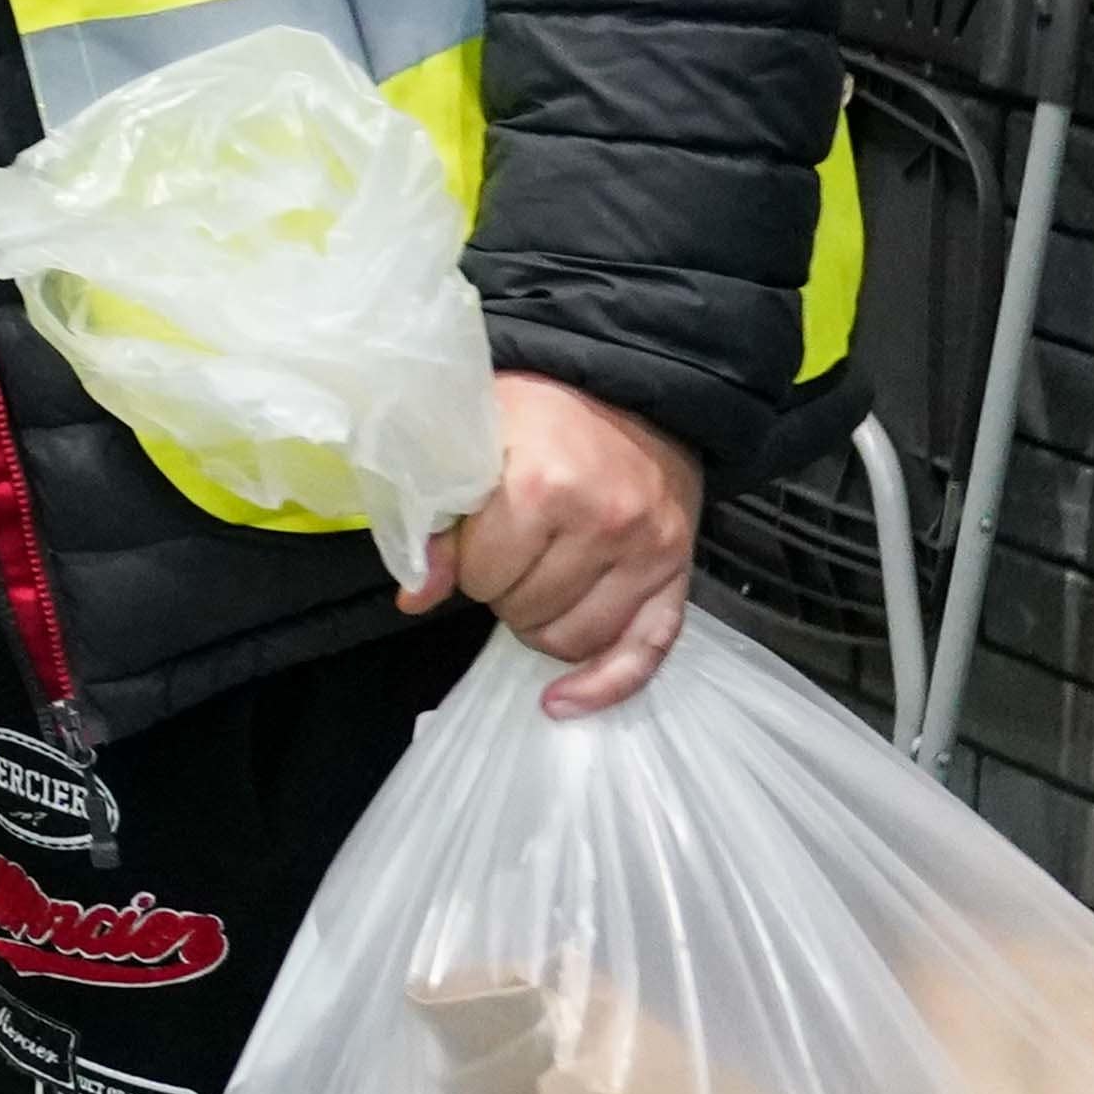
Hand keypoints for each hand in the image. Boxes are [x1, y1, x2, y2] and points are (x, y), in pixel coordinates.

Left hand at [404, 371, 700, 714]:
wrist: (629, 392)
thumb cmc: (539, 413)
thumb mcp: (472, 442)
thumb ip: (438, 520)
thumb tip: (414, 597)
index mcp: (543, 487)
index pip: (482, 576)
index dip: (467, 565)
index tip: (473, 540)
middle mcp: (605, 524)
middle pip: (526, 612)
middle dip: (503, 593)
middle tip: (507, 555)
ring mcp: (649, 553)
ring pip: (575, 639)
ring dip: (543, 626)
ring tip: (536, 585)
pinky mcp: (679, 572)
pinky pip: (645, 652)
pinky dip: (604, 685)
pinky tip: (563, 701)